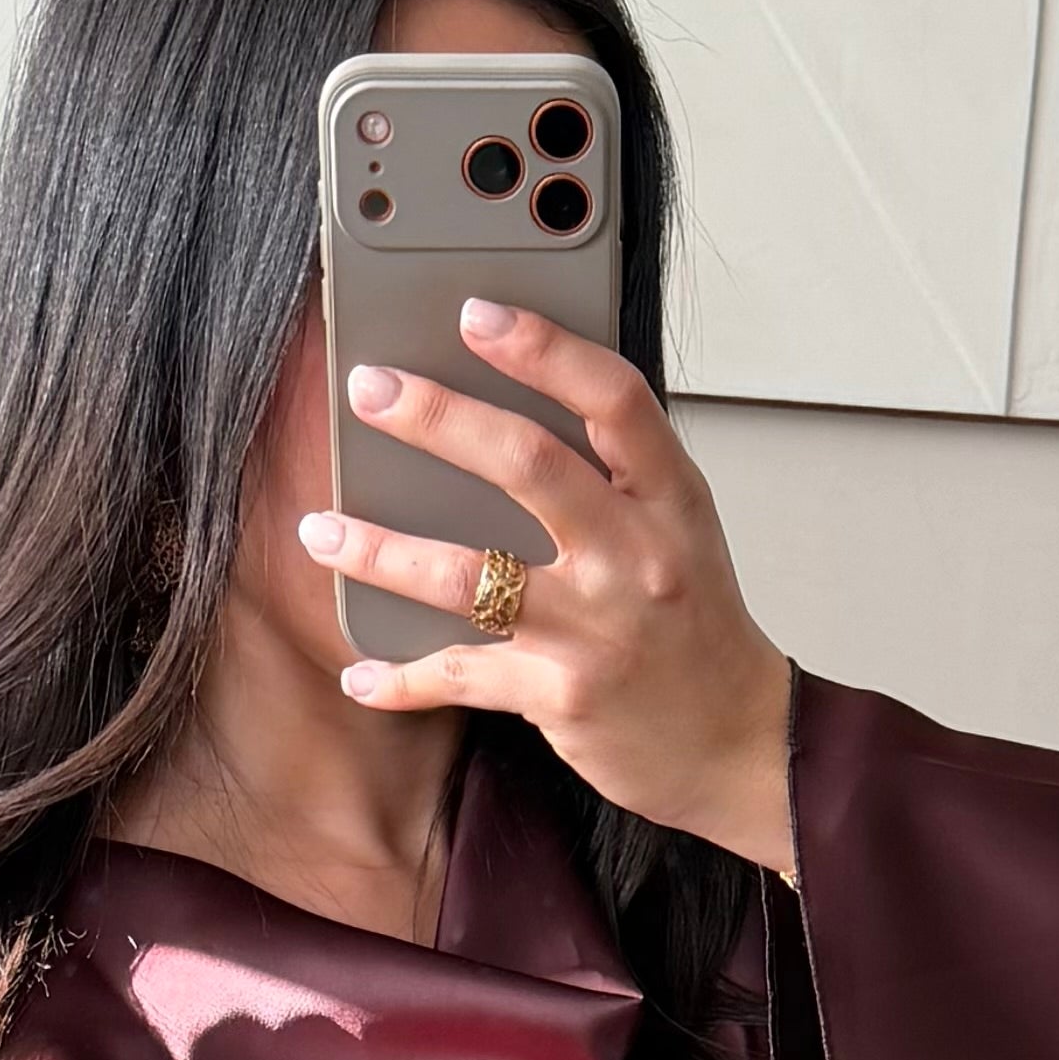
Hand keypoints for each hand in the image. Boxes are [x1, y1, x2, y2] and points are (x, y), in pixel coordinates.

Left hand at [301, 296, 794, 872]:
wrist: (738, 745)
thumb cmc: (696, 628)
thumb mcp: (679, 530)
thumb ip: (614, 474)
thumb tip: (511, 408)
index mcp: (670, 499)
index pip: (612, 399)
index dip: (542, 348)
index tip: (476, 313)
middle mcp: (635, 556)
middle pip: (526, 465)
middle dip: (436, 419)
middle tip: (370, 390)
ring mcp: (596, 628)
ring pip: (468, 575)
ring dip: (381, 550)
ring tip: (320, 529)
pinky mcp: (561, 694)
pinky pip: (462, 674)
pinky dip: (401, 678)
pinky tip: (360, 672)